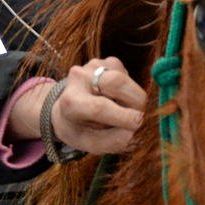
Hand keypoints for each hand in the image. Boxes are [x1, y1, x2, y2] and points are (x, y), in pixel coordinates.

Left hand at [11, 58, 146, 156]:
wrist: (66, 107)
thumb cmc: (79, 128)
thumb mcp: (90, 143)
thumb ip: (113, 141)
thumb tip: (134, 129)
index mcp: (71, 101)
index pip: (99, 106)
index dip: (123, 116)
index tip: (137, 125)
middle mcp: (79, 77)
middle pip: (117, 82)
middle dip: (135, 102)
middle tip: (137, 118)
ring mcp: (94, 65)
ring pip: (125, 78)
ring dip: (132, 97)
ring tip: (122, 109)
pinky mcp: (108, 61)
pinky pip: (128, 76)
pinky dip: (128, 90)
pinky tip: (116, 97)